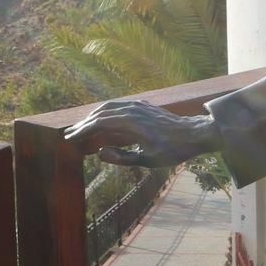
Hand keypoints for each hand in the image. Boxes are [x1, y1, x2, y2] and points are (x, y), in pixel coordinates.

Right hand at [63, 99, 221, 167]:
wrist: (195, 134)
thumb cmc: (173, 151)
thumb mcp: (148, 160)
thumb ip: (122, 158)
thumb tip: (100, 153)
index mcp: (131, 123)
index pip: (99, 124)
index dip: (82, 131)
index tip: (70, 139)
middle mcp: (132, 110)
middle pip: (100, 114)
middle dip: (84, 124)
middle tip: (70, 134)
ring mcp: (138, 106)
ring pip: (109, 107)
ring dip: (93, 116)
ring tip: (83, 126)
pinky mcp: (143, 105)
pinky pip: (119, 105)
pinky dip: (106, 111)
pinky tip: (103, 118)